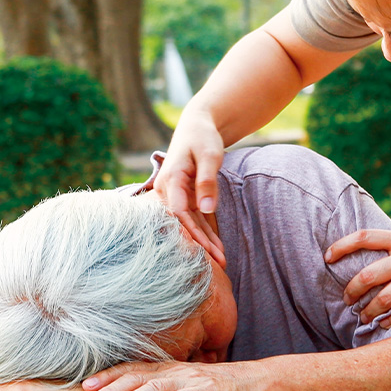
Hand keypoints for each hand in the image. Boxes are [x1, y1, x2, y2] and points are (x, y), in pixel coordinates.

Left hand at [82, 362, 259, 390]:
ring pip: (158, 388)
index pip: (135, 370)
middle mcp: (178, 371)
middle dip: (111, 389)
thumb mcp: (188, 386)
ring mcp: (194, 380)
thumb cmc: (222, 390)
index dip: (110, 376)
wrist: (259, 384)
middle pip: (139, 378)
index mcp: (171, 370)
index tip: (85, 385)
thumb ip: (166, 388)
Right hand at [154, 111, 225, 267]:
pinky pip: (195, 217)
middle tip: (220, 264)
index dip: (193, 233)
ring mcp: (175, 194)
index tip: (208, 250)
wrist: (197, 126)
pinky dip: (206, 231)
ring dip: (205, 241)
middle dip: (201, 244)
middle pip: (184, 222)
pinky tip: (216, 248)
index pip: (179, 213)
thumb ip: (207, 181)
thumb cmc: (203, 137)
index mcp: (171, 179)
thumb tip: (206, 209)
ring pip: (190, 223)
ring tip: (222, 261)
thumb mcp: (210, 155)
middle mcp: (168, 190)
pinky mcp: (184, 196)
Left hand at [327, 230, 390, 327]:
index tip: (326, 257)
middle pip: (368, 276)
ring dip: (368, 312)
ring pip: (383, 299)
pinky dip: (390, 321)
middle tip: (347, 301)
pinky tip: (385, 324)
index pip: (364, 237)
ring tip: (363, 318)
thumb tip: (364, 264)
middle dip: (351, 292)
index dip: (341, 246)